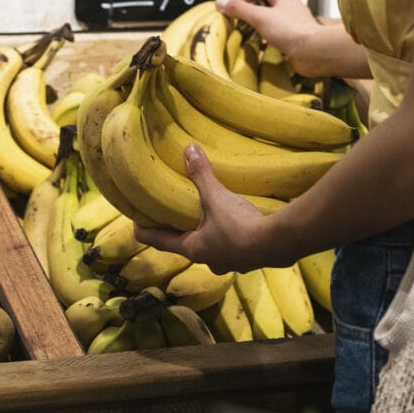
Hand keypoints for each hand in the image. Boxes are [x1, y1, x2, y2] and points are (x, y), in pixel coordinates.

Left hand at [133, 143, 292, 273]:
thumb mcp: (216, 197)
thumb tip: (189, 149)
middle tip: (177, 214)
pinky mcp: (248, 261)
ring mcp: (229, 264)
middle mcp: (208, 260)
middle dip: (182, 231)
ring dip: (209, 236)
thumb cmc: (238, 225)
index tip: (137, 218)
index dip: (143, 230)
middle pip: (186, 246)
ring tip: (211, 217)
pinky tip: (238, 224)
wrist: (276, 243)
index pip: (157, 241)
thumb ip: (201, 175)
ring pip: (212, 249)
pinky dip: (230, 237)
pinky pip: (233, 248)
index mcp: (192, 248)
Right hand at [216, 0, 323, 77]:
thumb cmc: (292, 32)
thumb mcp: (260, 17)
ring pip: (267, 18)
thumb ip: (239, 9)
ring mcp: (290, 21)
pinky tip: (260, 46)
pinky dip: (264, 38)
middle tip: (237, 22)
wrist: (314, 52)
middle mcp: (287, 5)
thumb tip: (220, 2)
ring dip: (255, 25)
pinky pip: (274, 33)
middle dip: (246, 11)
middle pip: (260, 1)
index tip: (234, 10)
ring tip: (246, 34)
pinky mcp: (292, 37)